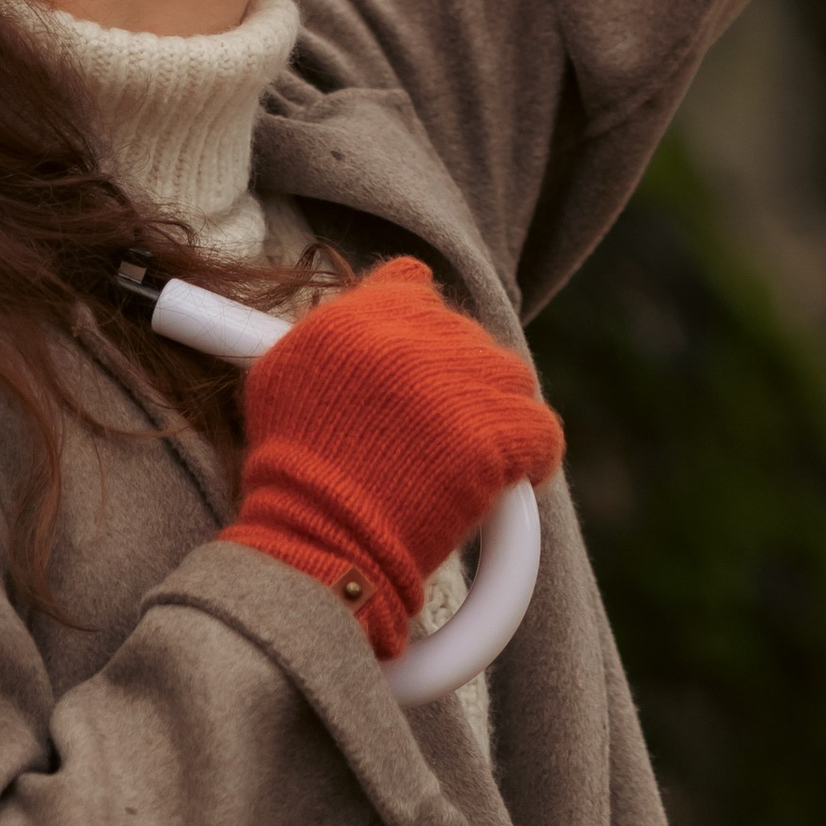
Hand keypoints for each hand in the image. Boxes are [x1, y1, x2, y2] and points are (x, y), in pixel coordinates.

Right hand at [222, 257, 563, 659]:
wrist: (316, 540)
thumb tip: (399, 285)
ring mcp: (460, 385)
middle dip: (459, 379)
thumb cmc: (294, 468)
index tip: (417, 370)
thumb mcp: (284, 374)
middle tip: (440, 430)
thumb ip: (335, 323)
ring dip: (497, 413)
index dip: (420, 332)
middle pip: (467, 338)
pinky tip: (513, 477)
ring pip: (511, 379)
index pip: (415, 288)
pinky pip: (541, 433)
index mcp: (362, 313)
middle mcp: (415, 336)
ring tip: (473, 455)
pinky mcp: (496, 436)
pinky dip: (533, 456)